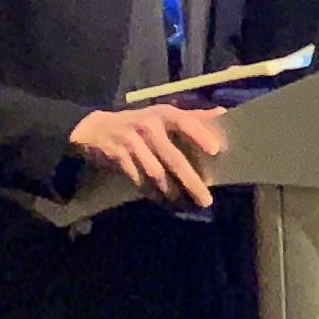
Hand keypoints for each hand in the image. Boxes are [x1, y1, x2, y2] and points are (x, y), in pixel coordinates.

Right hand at [68, 103, 228, 208]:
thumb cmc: (139, 122)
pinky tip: (165, 203)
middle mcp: (149, 127)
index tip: (216, 150)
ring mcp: (132, 143)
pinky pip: (140, 181)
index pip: (185, 122)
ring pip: (157, 174)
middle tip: (206, 199)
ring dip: (173, 193)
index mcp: (163, 114)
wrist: (95, 128)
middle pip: (173, 158)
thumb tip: (222, 112)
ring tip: (187, 206)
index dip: (200, 134)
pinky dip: (153, 194)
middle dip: (191, 181)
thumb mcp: (162, 114)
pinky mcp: (119, 158)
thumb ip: (192, 116)